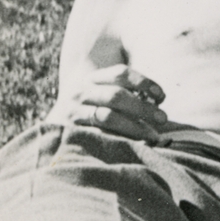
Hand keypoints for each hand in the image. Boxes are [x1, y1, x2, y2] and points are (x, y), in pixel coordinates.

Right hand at [49, 65, 166, 140]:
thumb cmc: (95, 106)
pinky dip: (119, 140)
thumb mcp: (106, 92)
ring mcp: (73, 112)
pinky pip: (98, 136)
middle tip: (164, 119)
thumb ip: (130, 94)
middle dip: (143, 107)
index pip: (121, 73)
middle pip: (116, 95)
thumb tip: (159, 102)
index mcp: (93, 78)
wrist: (56, 122)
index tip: (162, 96)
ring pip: (107, 117)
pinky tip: (134, 147)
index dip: (144, 82)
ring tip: (154, 136)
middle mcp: (81, 92)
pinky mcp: (70, 132)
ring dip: (134, 127)